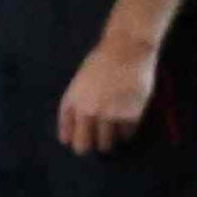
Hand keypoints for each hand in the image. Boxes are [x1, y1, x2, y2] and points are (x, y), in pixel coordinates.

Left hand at [56, 31, 159, 156]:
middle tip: (96, 143)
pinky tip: (126, 128)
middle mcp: (87, 112)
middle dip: (88, 147)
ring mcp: (109, 115)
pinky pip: (126, 135)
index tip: (73, 141)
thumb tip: (79, 123)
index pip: (66, 132)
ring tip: (112, 138)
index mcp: (72, 102)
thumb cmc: (102, 61)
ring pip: (106, 144)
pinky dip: (126, 134)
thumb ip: (77, 102)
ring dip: (109, 143)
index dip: (70, 138)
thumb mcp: (80, 81)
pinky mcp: (130, 116)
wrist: (126, 50)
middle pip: (83, 145)